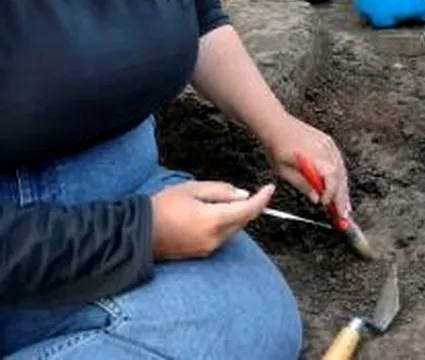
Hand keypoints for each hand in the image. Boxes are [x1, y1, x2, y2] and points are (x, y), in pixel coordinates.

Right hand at [150, 181, 273, 259]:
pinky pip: (221, 237)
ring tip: (214, 203)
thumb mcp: (191, 189)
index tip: (270, 188)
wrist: (137, 234)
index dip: (262, 198)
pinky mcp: (202, 253)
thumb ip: (220, 191)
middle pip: (243, 220)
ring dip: (233, 215)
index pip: (248, 210)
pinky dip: (223, 225)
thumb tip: (243, 195)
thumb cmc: (162, 207)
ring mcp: (208, 248)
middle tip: (239, 193)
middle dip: (246, 206)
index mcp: (213, 220)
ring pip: (233, 229)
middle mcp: (214, 238)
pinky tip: (208, 216)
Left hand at [260, 115, 351, 217]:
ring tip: (345, 205)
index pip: (329, 176)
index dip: (331, 192)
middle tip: (344, 213)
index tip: (327, 204)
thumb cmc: (276, 146)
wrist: (276, 124)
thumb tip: (315, 198)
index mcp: (312, 156)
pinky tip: (341, 187)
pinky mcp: (329, 142)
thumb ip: (302, 185)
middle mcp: (324, 149)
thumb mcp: (283, 171)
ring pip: (342, 169)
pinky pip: (339, 162)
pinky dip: (341, 176)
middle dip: (342, 196)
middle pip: (339, 175)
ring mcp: (328, 144)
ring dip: (344, 188)